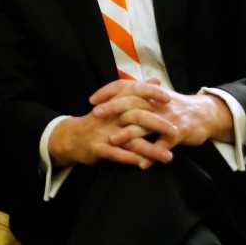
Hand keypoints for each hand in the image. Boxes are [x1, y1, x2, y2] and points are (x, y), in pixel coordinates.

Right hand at [49, 100, 169, 169]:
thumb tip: (156, 80)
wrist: (70, 137)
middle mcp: (109, 116)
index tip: (168, 98)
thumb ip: (136, 92)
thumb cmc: (98, 121)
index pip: (133, 92)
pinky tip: (145, 164)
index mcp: (113, 103)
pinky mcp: (97, 148)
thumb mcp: (114, 103)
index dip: (150, 93)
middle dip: (157, 124)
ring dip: (150, 149)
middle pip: (136, 115)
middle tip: (175, 131)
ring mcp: (103, 132)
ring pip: (130, 139)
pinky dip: (131, 159)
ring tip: (168, 157)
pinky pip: (116, 154)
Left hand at [90, 80, 232, 153]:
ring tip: (113, 140)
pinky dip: (153, 154)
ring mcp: (168, 118)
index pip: (126, 86)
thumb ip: (137, 96)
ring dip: (129, 132)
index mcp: (151, 94)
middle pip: (133, 102)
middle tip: (96, 115)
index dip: (108, 92)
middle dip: (113, 108)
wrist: (207, 113)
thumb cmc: (176, 107)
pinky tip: (142, 164)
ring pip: (146, 123)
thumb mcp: (157, 97)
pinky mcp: (180, 133)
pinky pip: (164, 144)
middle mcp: (158, 103)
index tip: (92, 100)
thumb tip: (114, 94)